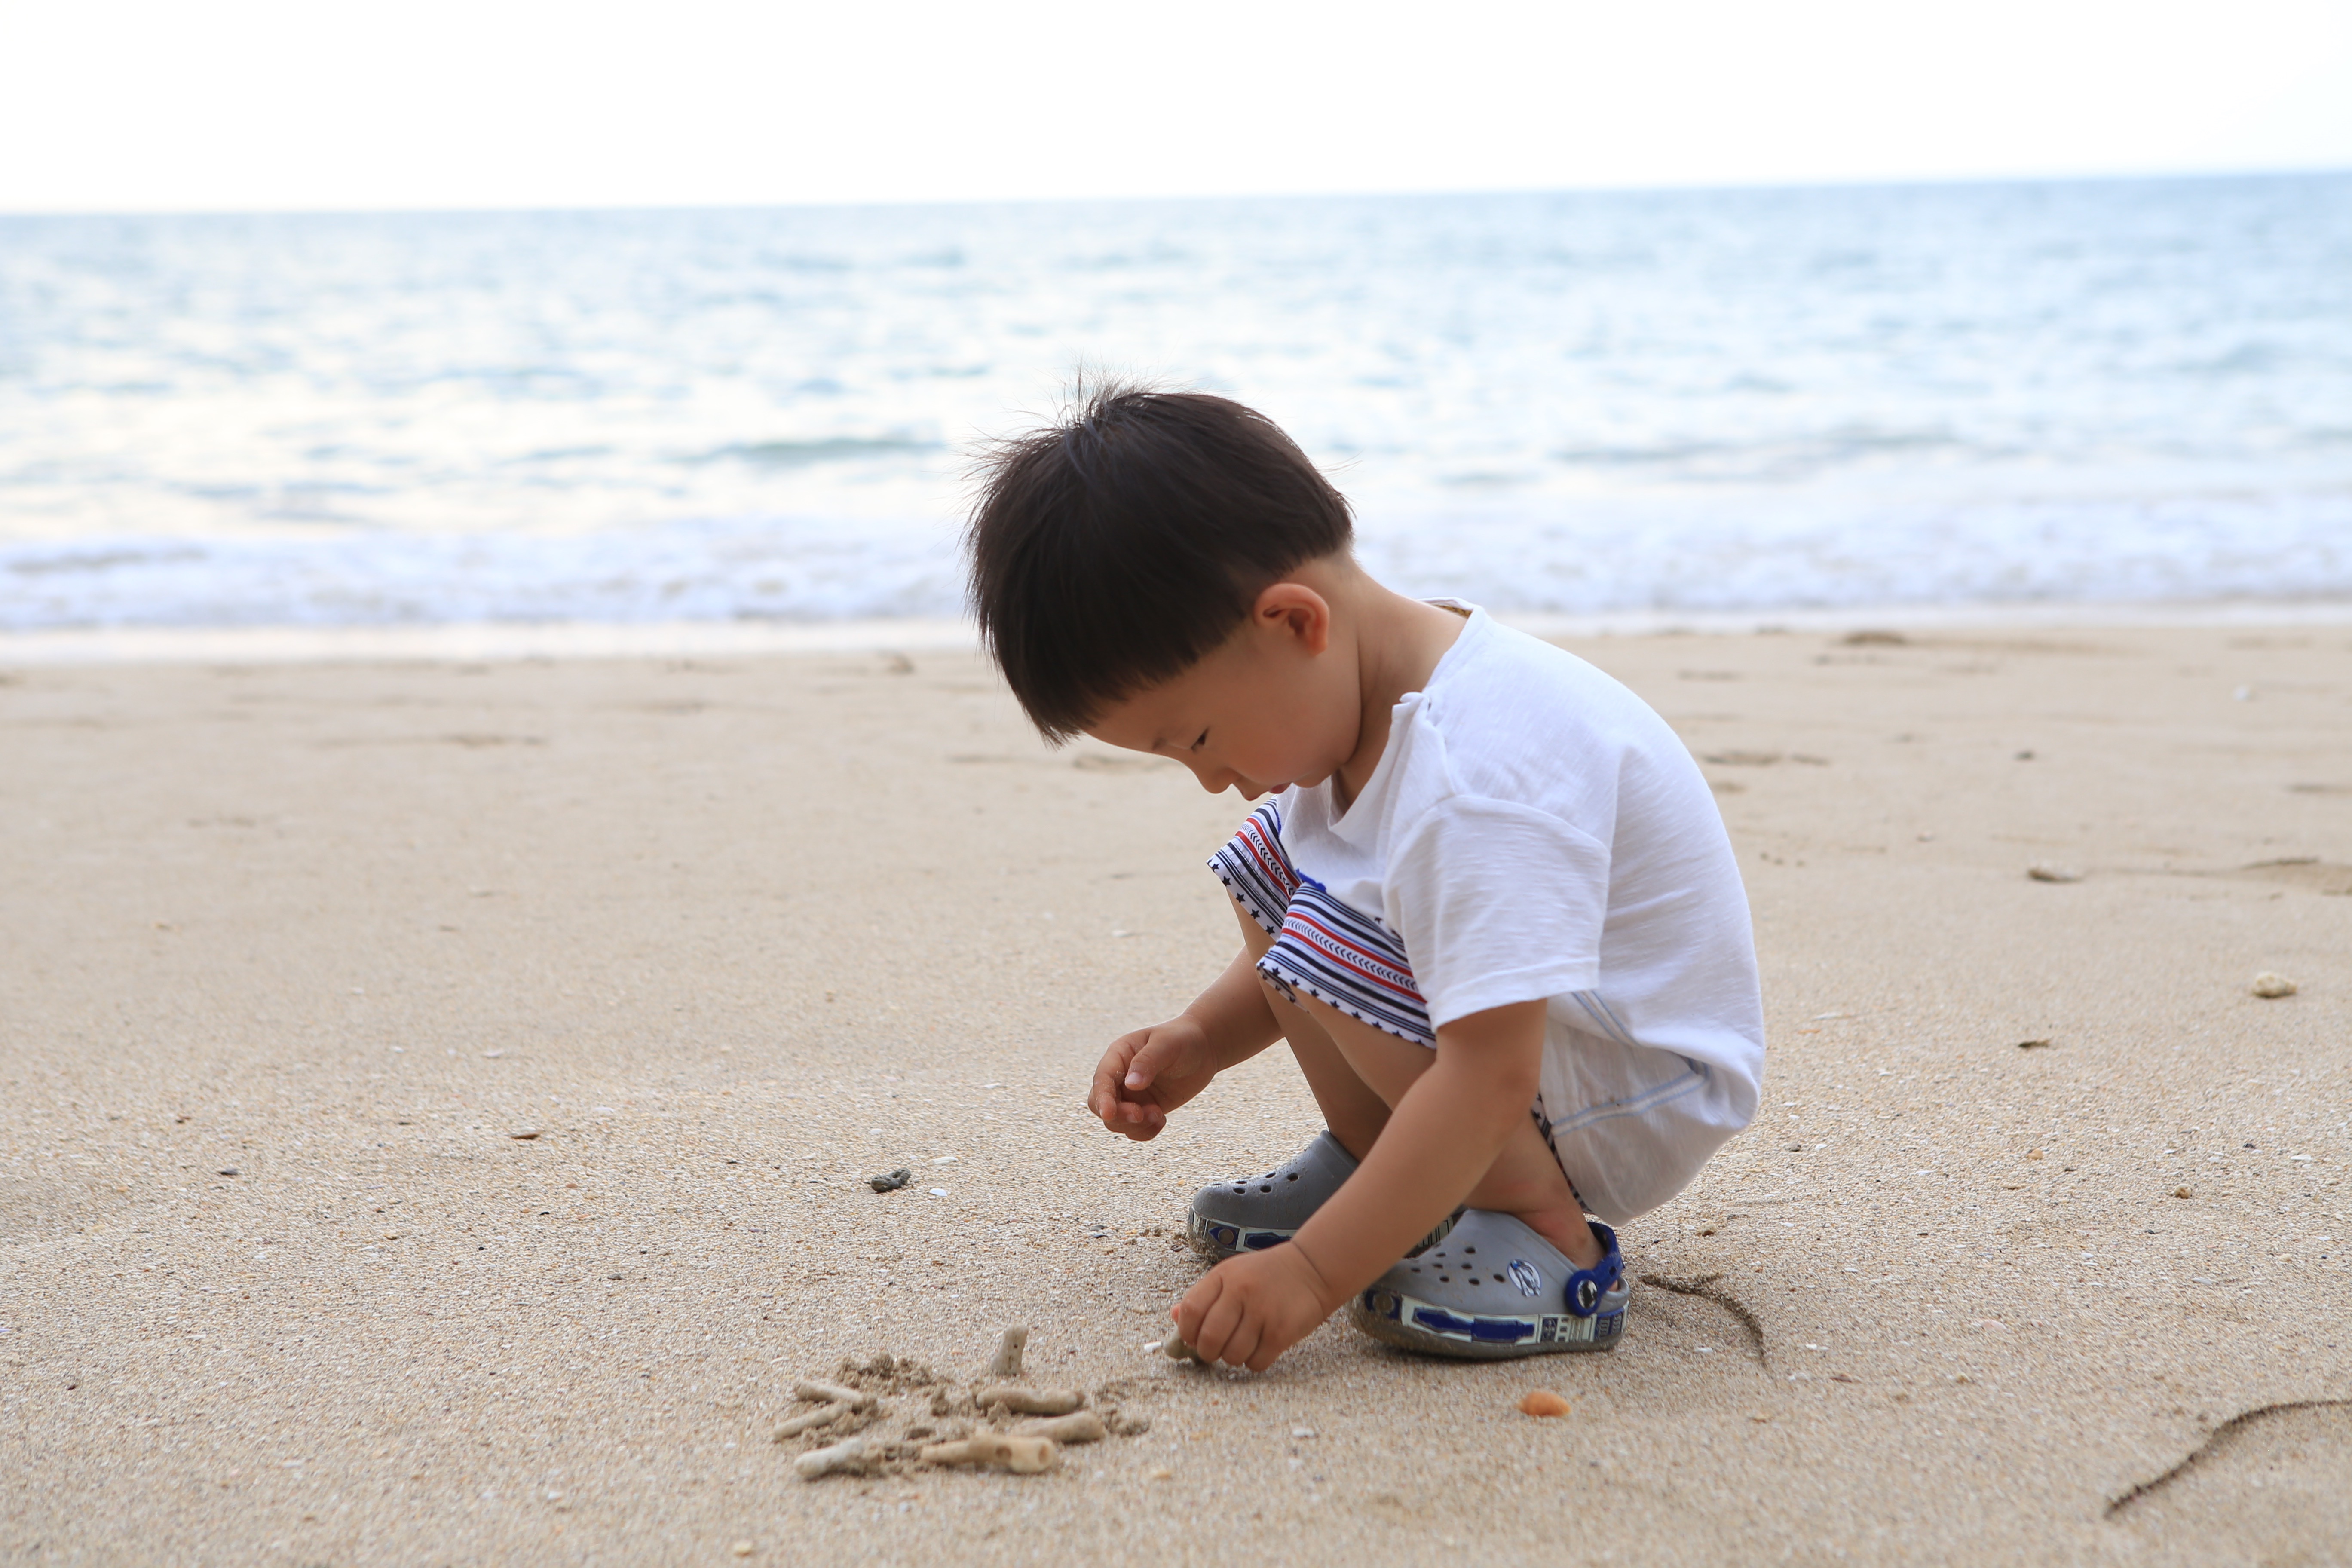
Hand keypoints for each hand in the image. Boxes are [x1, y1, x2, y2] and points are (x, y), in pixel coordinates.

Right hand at [1088, 1015, 1217, 1141]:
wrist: (1203, 1048)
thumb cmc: (1182, 1039)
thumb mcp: (1167, 1044)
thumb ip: (1147, 1061)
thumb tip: (1131, 1085)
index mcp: (1119, 1056)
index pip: (1102, 1079)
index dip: (1102, 1098)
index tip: (1109, 1113)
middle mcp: (1120, 1077)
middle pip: (1100, 1104)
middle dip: (1118, 1115)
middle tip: (1142, 1114)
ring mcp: (1131, 1095)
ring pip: (1116, 1121)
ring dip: (1135, 1125)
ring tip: (1159, 1114)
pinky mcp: (1144, 1109)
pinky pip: (1134, 1129)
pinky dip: (1145, 1132)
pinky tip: (1161, 1121)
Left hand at [1173, 1243, 1339, 1371]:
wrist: (1313, 1267)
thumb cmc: (1267, 1274)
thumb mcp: (1232, 1274)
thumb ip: (1204, 1295)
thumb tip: (1174, 1317)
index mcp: (1224, 1275)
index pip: (1190, 1309)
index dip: (1186, 1331)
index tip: (1193, 1338)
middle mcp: (1241, 1291)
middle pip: (1209, 1338)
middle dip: (1208, 1352)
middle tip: (1216, 1350)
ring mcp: (1262, 1311)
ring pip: (1232, 1355)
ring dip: (1233, 1358)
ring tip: (1242, 1346)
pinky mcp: (1281, 1330)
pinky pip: (1256, 1362)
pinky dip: (1254, 1362)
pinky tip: (1260, 1348)